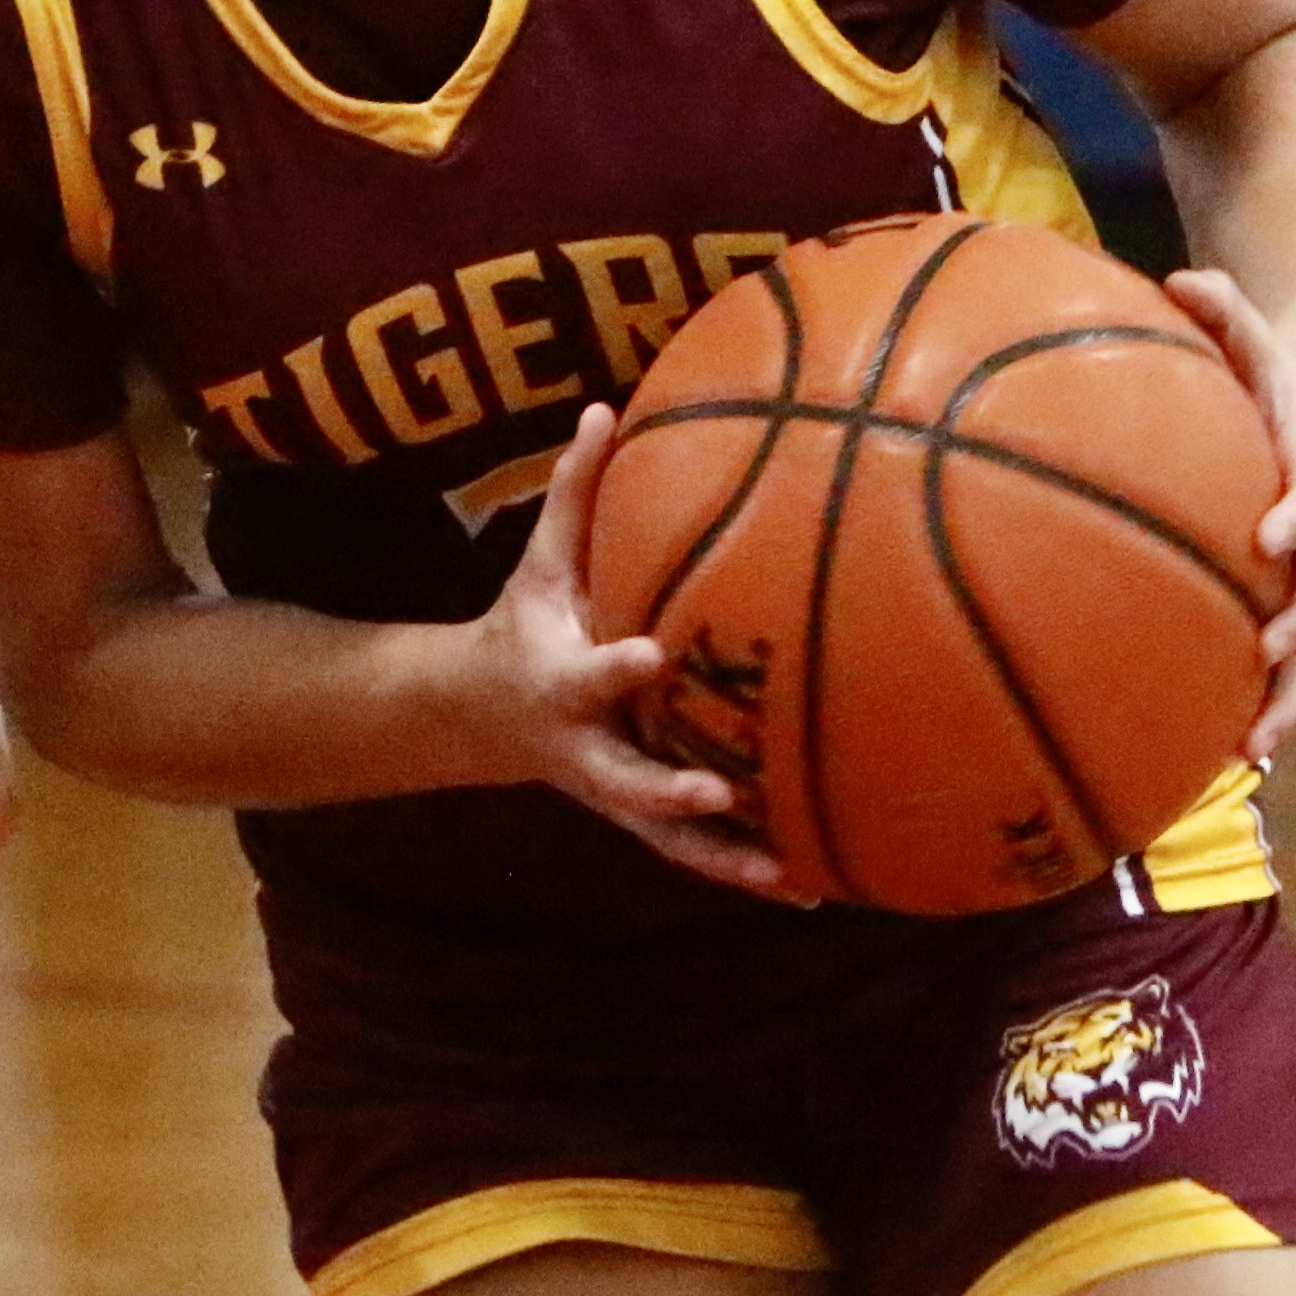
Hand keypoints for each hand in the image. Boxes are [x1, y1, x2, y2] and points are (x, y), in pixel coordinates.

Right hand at [473, 405, 785, 893]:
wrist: (480, 717)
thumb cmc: (526, 623)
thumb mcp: (538, 561)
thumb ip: (574, 492)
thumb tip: (605, 407)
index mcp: (561, 680)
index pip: (589, 673)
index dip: (618, 668)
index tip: (655, 654)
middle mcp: (586, 750)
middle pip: (624, 782)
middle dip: (667, 793)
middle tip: (717, 794)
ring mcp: (613, 794)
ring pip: (668, 840)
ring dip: (724, 862)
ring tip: (790, 879)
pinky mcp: (639, 820)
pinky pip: (695, 853)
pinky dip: (747, 871)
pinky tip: (814, 888)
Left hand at [1164, 267, 1295, 752]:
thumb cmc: (1258, 368)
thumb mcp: (1245, 329)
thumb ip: (1222, 305)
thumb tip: (1182, 273)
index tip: (1269, 537)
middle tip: (1273, 654)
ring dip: (1286, 697)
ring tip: (1252, 749)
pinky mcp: (1281, 601)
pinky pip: (1274, 661)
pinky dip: (1255, 704)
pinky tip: (1216, 756)